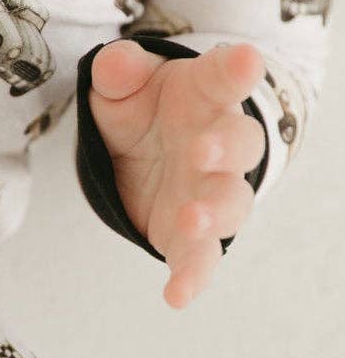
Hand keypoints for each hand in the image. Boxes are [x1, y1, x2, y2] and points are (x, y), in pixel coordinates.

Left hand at [87, 38, 267, 309]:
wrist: (145, 150)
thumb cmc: (143, 109)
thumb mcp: (122, 85)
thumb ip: (119, 72)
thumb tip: (114, 64)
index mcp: (206, 97)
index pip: (224, 77)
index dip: (235, 68)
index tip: (243, 60)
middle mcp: (218, 145)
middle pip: (238, 145)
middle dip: (224, 148)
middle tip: (201, 151)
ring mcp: (210, 191)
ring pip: (229, 204)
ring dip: (214, 214)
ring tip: (191, 220)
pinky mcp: (191, 234)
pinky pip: (200, 260)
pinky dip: (192, 279)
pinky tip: (176, 297)